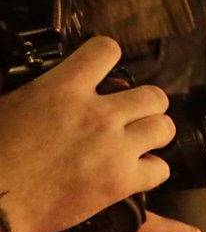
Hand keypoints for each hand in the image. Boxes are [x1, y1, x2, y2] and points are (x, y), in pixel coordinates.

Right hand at [0, 39, 174, 231]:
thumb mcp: (11, 104)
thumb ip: (42, 92)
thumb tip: (54, 87)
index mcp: (63, 89)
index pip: (105, 51)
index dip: (107, 57)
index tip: (104, 70)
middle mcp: (97, 114)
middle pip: (153, 96)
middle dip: (146, 105)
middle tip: (131, 116)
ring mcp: (114, 148)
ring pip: (164, 128)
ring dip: (154, 133)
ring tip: (139, 141)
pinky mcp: (121, 181)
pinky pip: (160, 169)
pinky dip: (152, 170)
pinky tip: (136, 172)